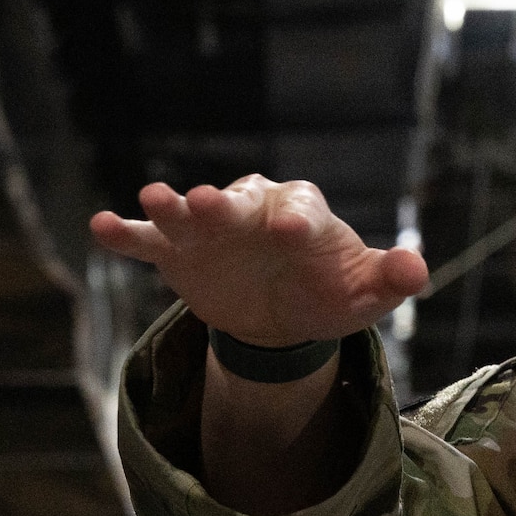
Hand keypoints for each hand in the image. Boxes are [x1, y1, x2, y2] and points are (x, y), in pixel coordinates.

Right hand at [90, 176, 426, 346]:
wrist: (285, 316)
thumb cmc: (330, 292)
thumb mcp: (365, 292)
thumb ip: (390, 279)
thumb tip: (416, 268)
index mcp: (304, 213)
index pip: (303, 209)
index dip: (299, 219)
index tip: (293, 232)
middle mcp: (254, 210)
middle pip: (240, 201)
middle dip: (227, 203)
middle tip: (211, 202)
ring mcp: (211, 229)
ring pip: (190, 212)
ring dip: (173, 206)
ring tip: (155, 200)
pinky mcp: (176, 252)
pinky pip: (147, 240)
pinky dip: (125, 233)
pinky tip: (99, 227)